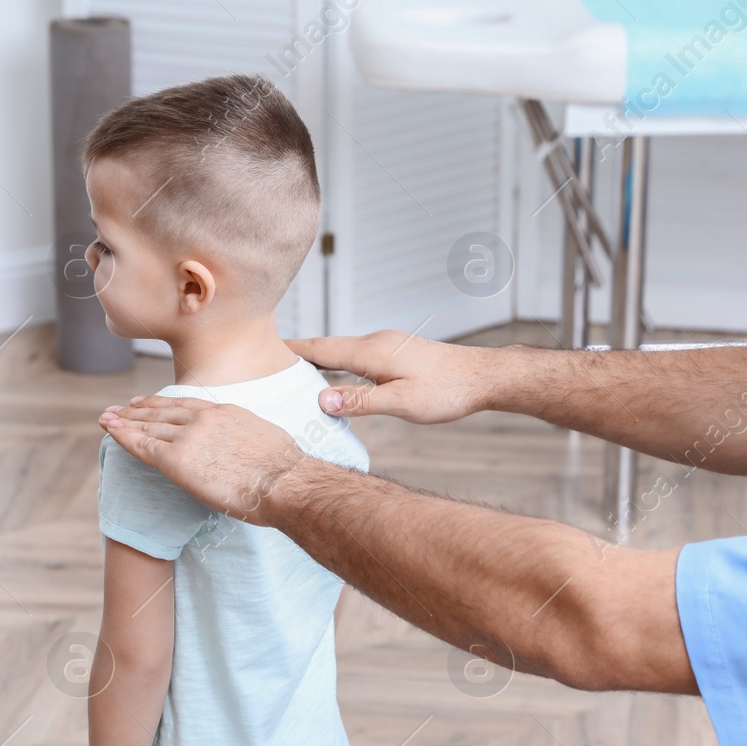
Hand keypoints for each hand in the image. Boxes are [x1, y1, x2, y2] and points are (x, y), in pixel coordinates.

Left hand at [99, 397, 315, 527]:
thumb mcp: (265, 440)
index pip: (185, 404)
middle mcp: (203, 419)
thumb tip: (245, 451)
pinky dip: (123, 436)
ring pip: (148, 427)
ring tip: (107, 419)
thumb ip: (245, 439)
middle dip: (136, 410)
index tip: (145, 401)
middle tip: (117, 409)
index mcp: (225, 413)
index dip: (161, 403)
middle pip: (162, 412)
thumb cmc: (285, 471)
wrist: (284, 482)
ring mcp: (189, 437)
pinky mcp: (177, 459)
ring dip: (124, 422)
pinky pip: (142, 445)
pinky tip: (110, 430)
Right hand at [288, 330, 491, 422]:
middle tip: (268, 365)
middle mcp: (376, 342)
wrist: (483, 377)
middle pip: (327, 346)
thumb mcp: (402, 403)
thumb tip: (322, 400)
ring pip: (342, 351)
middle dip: (297, 354)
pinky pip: (356, 355)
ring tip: (293, 372)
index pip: (321, 348)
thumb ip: (361, 401)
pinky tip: (335, 376)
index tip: (263, 352)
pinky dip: (338, 363)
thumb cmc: (447, 391)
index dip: (291, 350)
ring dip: (317, 359)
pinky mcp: (396, 352)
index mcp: (372, 352)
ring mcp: (386, 345)